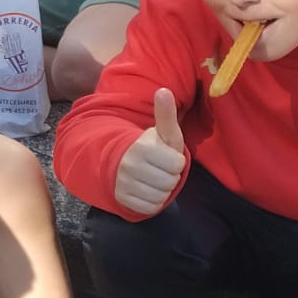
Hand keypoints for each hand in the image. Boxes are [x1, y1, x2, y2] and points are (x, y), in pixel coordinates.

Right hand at [113, 88, 187, 215]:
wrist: (120, 163)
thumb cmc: (150, 148)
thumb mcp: (162, 132)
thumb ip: (166, 114)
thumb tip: (164, 90)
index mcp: (142, 147)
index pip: (177, 165)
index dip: (175, 161)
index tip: (165, 157)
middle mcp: (130, 166)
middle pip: (170, 182)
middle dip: (169, 177)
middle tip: (159, 169)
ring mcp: (125, 184)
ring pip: (161, 196)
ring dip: (161, 190)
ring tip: (153, 179)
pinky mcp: (123, 199)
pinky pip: (150, 207)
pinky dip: (152, 201)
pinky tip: (146, 190)